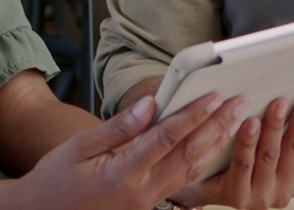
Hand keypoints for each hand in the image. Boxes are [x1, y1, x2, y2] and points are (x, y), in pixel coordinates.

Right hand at [12, 93, 244, 209]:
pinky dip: (202, 164)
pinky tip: (214, 148)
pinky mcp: (147, 206)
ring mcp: (146, 202)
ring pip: (191, 171)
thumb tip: (150, 104)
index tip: (216, 95)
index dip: (195, 114)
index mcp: (123, 173)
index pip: (169, 138)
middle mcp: (141, 191)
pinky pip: (182, 184)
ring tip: (236, 121)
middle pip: (189, 154)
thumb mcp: (79, 147)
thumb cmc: (54, 179)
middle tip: (239, 103)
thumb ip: (118, 127)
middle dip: (217, 126)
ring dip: (216, 144)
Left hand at [177, 83, 293, 209]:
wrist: (208, 188)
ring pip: (270, 154)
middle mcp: (283, 192)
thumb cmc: (244, 168)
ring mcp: (261, 196)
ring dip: (275, 127)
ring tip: (279, 103)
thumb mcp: (279, 161)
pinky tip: (249, 123)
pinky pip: (243, 164)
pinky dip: (247, 142)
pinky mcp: (237, 196)